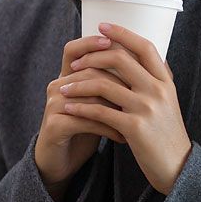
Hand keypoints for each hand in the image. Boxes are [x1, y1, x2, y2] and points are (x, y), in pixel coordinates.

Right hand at [34, 34, 127, 199]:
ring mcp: (53, 105)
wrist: (62, 161)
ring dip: (118, 109)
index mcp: (67, 77)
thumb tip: (146, 65)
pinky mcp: (54, 125)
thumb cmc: (85, 129)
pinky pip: (86, 120)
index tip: (114, 40)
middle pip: (89, 72)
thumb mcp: (99, 104)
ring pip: (90, 97)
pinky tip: (123, 137)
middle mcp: (57, 87)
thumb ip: (113, 83)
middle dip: (119, 83)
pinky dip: (109, 128)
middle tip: (142, 94)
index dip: (91, 42)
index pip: (74, 50)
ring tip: (137, 118)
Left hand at [58, 22, 192, 194]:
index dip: (122, 34)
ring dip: (79, 84)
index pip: (144, 47)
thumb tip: (139, 55)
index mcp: (165, 81)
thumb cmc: (167, 134)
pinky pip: (100, 112)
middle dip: (92, 57)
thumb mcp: (168, 101)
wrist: (177, 167)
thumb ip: (154, 79)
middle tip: (75, 62)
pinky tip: (69, 107)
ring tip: (64, 87)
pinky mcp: (134, 128)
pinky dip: (81, 107)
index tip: (102, 26)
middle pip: (120, 60)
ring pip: (104, 85)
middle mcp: (157, 90)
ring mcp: (146, 108)